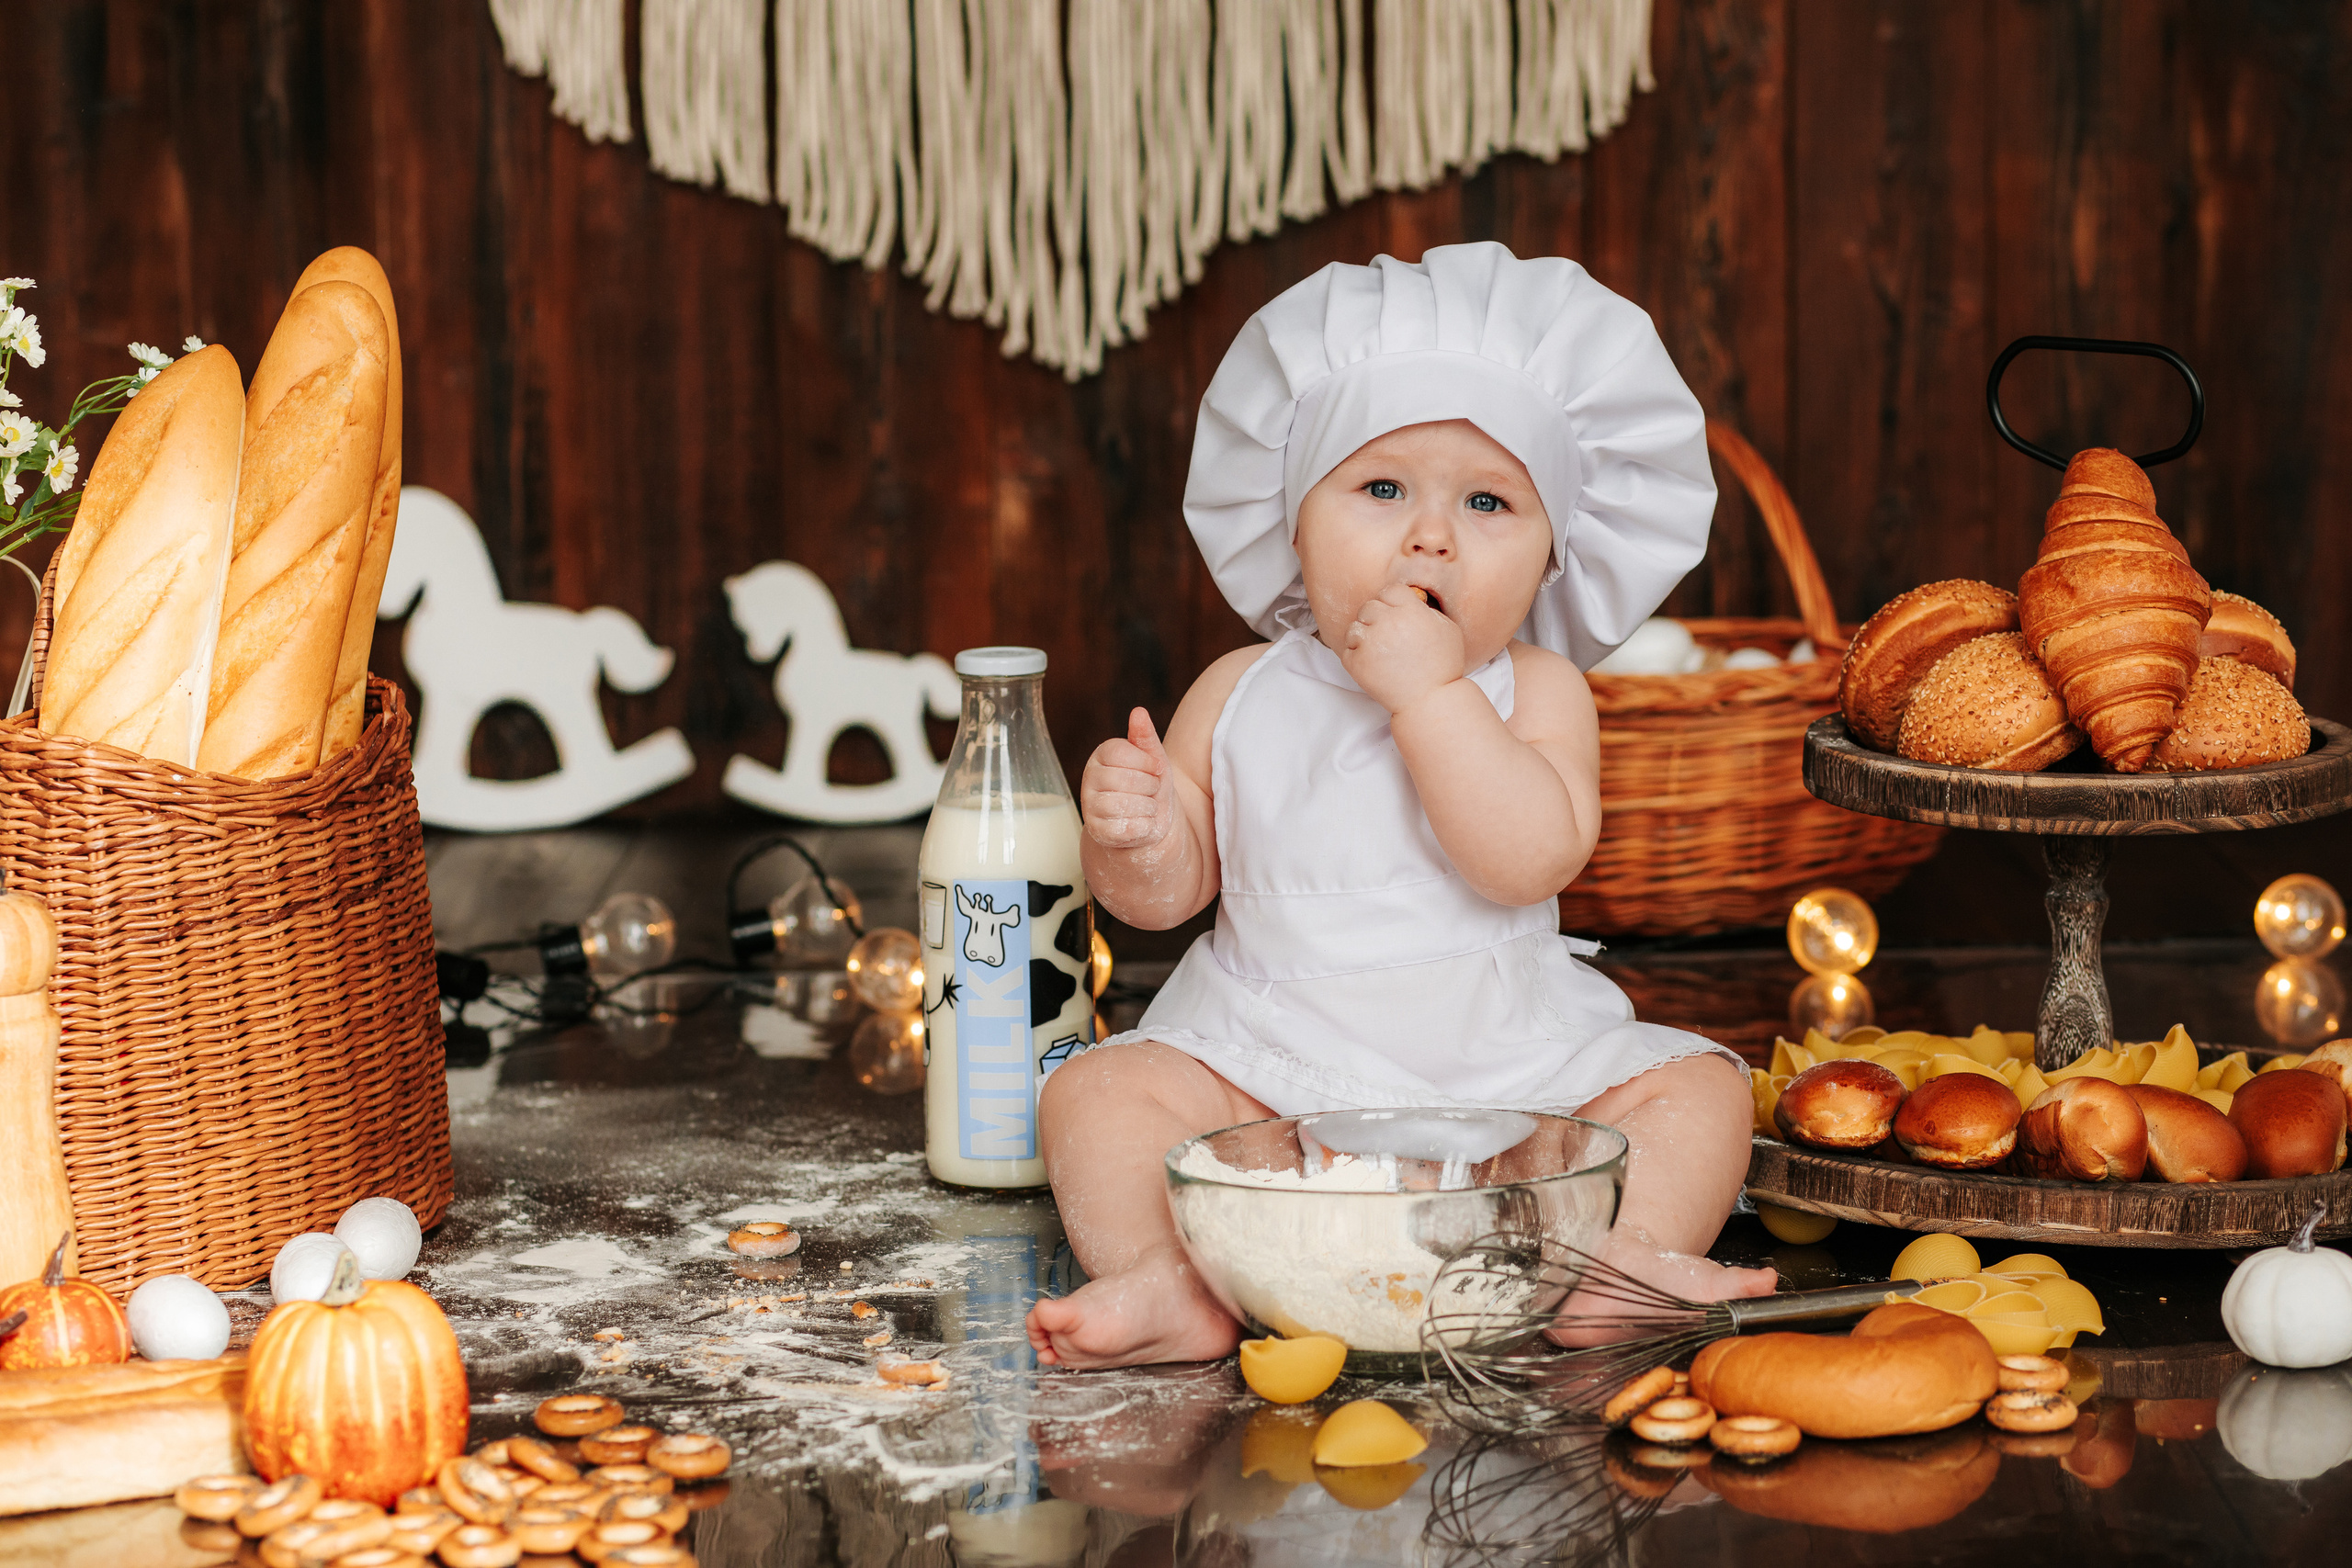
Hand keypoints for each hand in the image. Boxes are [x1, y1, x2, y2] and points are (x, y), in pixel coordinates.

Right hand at [1081, 708, 1175, 850]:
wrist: (1149, 821)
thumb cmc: (1150, 785)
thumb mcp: (1153, 758)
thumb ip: (1145, 736)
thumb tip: (1138, 712)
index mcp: (1101, 756)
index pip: (1120, 752)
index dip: (1146, 762)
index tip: (1156, 769)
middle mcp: (1090, 779)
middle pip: (1125, 779)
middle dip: (1149, 787)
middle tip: (1150, 790)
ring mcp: (1090, 806)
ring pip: (1125, 804)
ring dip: (1148, 807)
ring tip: (1147, 806)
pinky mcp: (1097, 831)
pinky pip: (1127, 827)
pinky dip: (1144, 826)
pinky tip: (1141, 822)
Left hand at [1341, 585, 1465, 713]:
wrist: (1430, 700)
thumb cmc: (1443, 666)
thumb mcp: (1447, 629)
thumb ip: (1427, 610)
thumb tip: (1412, 601)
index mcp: (1410, 610)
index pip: (1389, 591)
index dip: (1392, 602)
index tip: (1395, 614)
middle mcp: (1387, 622)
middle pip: (1369, 607)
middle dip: (1376, 618)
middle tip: (1386, 635)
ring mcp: (1369, 643)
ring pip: (1354, 627)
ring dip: (1363, 635)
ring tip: (1378, 650)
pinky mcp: (1356, 663)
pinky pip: (1347, 649)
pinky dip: (1356, 655)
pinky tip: (1372, 663)